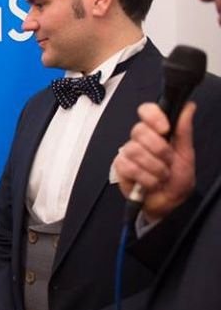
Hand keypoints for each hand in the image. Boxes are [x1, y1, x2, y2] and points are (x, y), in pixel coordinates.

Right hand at [114, 102, 196, 220]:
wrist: (169, 203)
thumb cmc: (177, 179)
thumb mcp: (186, 154)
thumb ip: (184, 130)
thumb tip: (188, 107)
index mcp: (156, 132)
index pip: (146, 111)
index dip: (153, 116)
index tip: (164, 129)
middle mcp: (140, 140)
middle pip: (139, 130)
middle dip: (159, 149)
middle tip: (167, 160)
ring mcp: (128, 153)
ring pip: (134, 150)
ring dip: (154, 167)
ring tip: (161, 175)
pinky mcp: (120, 168)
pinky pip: (129, 167)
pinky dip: (145, 177)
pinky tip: (150, 182)